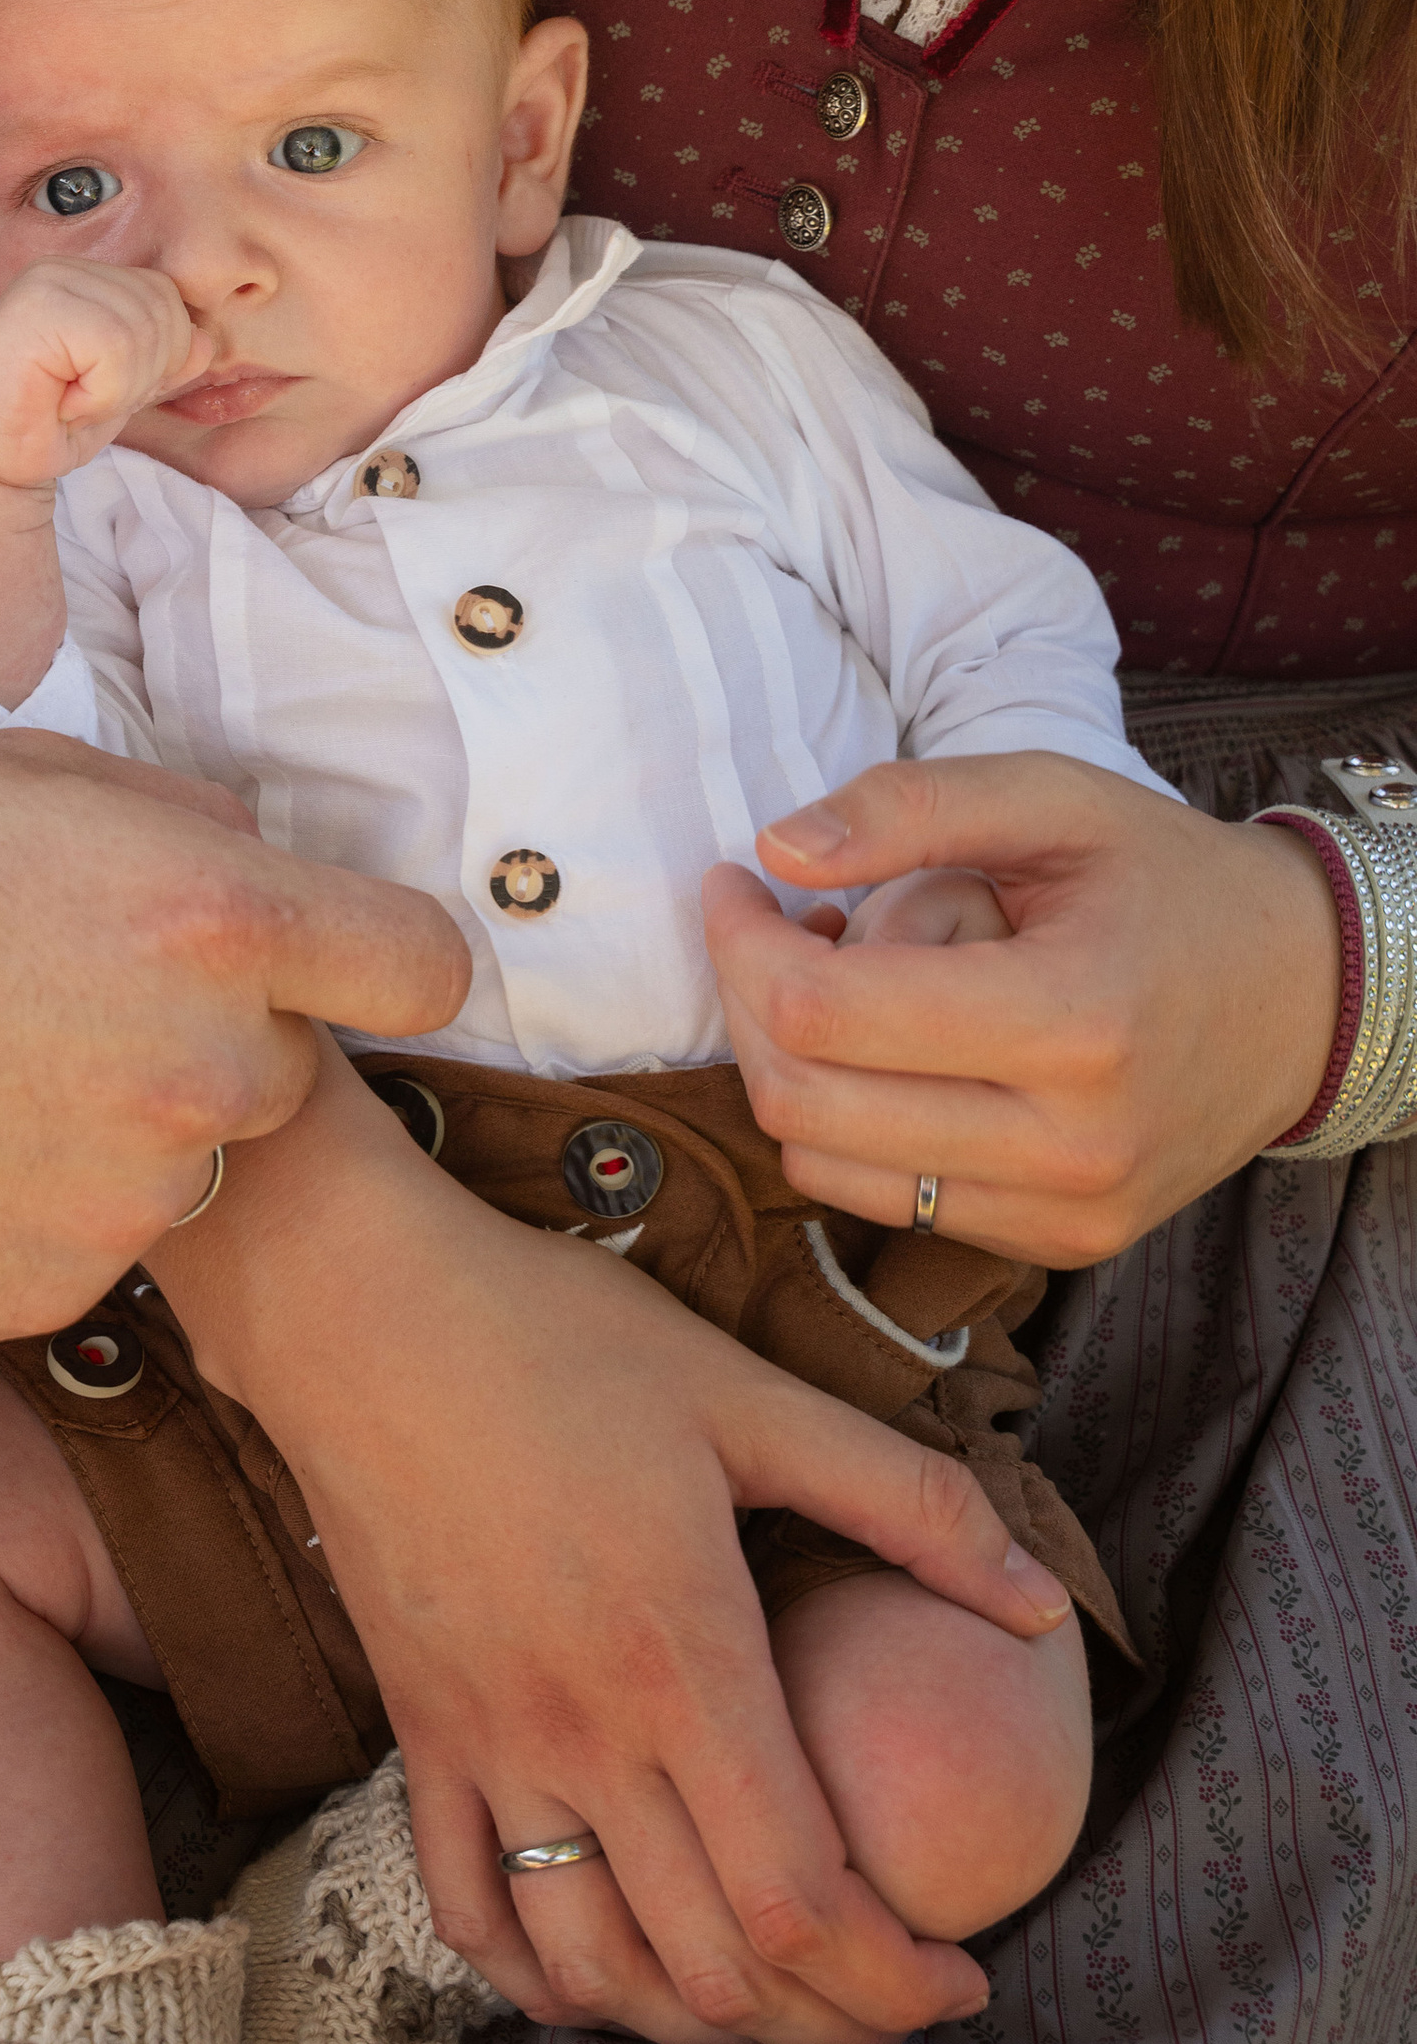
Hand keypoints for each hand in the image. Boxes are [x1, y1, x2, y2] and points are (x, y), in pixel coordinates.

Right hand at [0, 260, 204, 489]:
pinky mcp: (34, 309)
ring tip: (70, 400)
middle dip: (140, 374)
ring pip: (142, 330)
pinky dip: (101, 393)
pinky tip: (61, 402)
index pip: (165, 295)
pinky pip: (116, 347)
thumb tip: (206, 341)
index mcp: (83, 275)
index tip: (100, 388)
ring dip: (116, 389)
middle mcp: (62, 268)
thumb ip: (166, 358)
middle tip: (83, 399)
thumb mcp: (126, 388)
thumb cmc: (51, 426)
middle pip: (162, 308)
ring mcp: (45, 282)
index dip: (156, 356)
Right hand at [0, 732, 469, 1342]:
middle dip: (208, 1044)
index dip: (380, 960)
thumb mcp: (28, 772)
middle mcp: (202, 1070)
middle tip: (67, 1007)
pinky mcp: (52, 1297)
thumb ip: (184, 821)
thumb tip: (264, 857)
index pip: (420, 964)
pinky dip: (33, 1216)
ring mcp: (129, 1201)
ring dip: (117, 1136)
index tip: (339, 967)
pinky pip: (88, 1253)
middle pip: (284, 1075)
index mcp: (218, 919)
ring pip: (181, 1169)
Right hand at [151, 1047, 1071, 2043]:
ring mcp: (487, 1746)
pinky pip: (468, 1912)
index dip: (893, 1977)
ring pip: (590, 1969)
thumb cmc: (561, 1338)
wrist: (358, 1313)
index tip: (962, 1976)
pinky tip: (604, 1971)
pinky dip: (541, 1978)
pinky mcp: (418, 1737)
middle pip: (712, 1966)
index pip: (801, 1900)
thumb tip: (1045, 1608)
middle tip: (895, 2004)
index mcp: (683, 1659)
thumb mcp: (751, 1396)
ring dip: (688, 2026)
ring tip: (768, 2003)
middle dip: (826, 2024)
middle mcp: (582, 1732)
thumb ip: (911, 1505)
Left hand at [706, 750, 1340, 1266]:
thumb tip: (776, 848)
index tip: (737, 881)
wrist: (1305, 997)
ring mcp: (1066, 1209)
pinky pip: (884, 1202)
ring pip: (824, 1164)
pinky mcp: (1058, 1245)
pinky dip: (851, 1124)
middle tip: (781, 926)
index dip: (741, 942)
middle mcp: (1069, 1141)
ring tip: (847, 980)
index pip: (824, 1012)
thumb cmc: (1169, 880)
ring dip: (797, 1066)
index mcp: (1072, 1018)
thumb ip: (910, 806)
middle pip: (803, 1100)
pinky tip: (892, 1048)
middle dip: (753, 1002)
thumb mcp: (1053, 797)